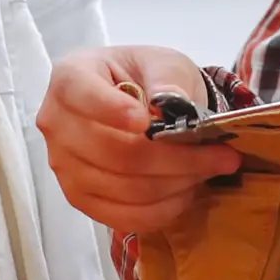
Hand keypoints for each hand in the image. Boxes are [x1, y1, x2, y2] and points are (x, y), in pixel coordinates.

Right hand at [40, 44, 241, 233]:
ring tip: (211, 171)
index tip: (149, 121)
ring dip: (175, 184)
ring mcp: (64, 166)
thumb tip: (170, 103)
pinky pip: (120, 216)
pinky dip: (161, 210)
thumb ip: (167, 78)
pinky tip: (187, 193)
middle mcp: (56, 124)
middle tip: (223, 155)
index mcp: (70, 78)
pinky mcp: (80, 199)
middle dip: (175, 158)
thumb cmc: (145, 77)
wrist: (136, 102)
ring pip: (122, 188)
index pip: (82, 96)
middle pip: (113, 152)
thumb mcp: (164, 63)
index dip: (113, 111)